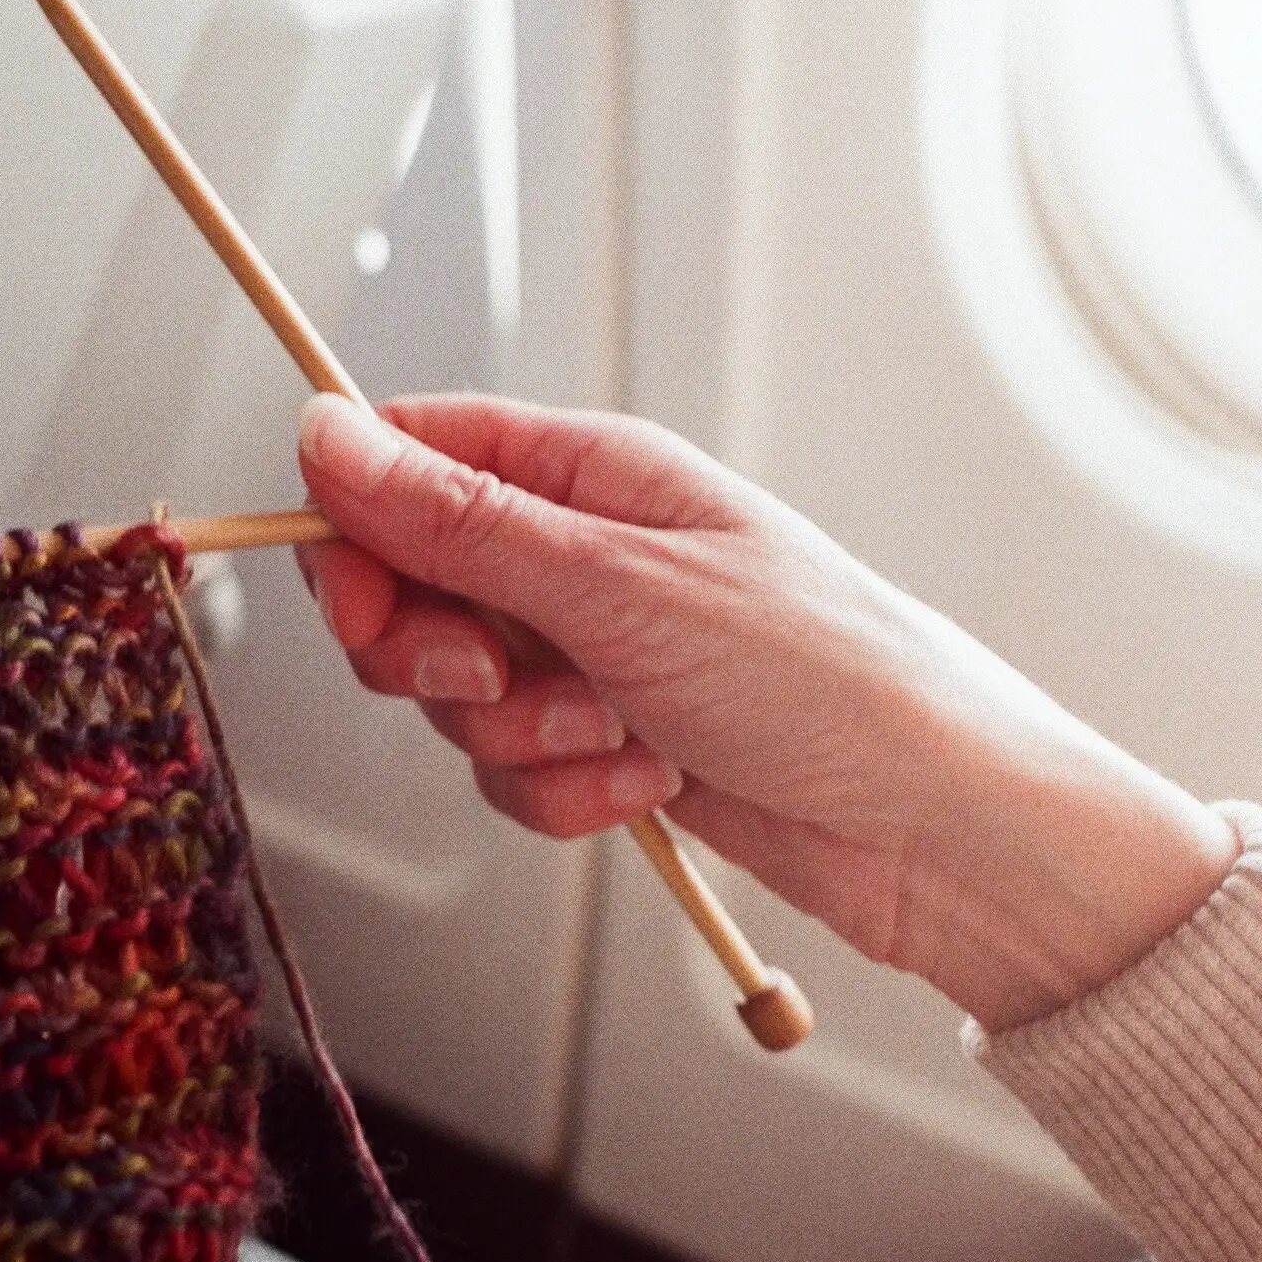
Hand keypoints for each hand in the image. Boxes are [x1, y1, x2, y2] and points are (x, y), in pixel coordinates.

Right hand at [292, 393, 1234, 1028]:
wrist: (935, 827)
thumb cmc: (829, 676)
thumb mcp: (621, 585)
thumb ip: (460, 521)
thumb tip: (326, 434)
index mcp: (594, 473)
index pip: (411, 461)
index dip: (361, 533)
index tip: (368, 604)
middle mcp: (587, 554)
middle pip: (414, 589)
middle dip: (438, 656)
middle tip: (499, 674)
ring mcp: (598, 656)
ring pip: (460, 698)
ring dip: (522, 737)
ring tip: (621, 734)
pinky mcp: (613, 749)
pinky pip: (518, 774)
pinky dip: (568, 795)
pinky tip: (652, 784)